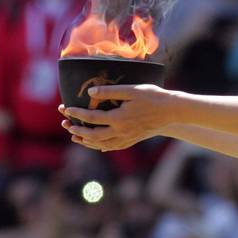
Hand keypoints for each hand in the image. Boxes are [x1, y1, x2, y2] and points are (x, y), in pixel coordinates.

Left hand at [58, 84, 177, 151]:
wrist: (172, 111)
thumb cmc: (152, 97)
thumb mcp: (131, 90)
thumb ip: (109, 92)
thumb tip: (90, 93)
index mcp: (119, 118)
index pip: (92, 118)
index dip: (77, 114)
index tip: (66, 109)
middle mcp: (121, 131)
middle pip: (93, 135)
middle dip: (77, 130)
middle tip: (66, 125)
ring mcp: (127, 138)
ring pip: (102, 145)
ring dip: (86, 141)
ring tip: (75, 137)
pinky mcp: (132, 140)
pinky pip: (113, 147)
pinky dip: (101, 147)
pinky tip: (97, 145)